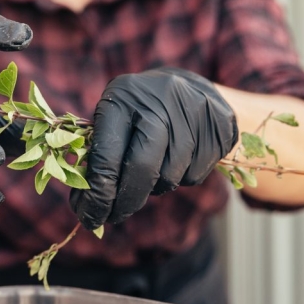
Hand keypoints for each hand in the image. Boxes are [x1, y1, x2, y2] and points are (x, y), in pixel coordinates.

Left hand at [70, 68, 238, 229]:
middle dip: (125, 201)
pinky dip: (180, 178)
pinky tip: (177, 159)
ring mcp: (192, 114)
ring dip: (155, 187)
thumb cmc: (140, 111)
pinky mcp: (217, 129)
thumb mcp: (116, 116)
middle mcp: (158, 102)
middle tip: (114, 217)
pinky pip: (192, 177)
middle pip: (141, 169)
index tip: (89, 217)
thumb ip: (101, 153)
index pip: (107, 155)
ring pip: (168, 178)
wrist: (191, 87)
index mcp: (123, 98)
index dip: (97, 194)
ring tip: (152, 169)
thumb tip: (86, 204)